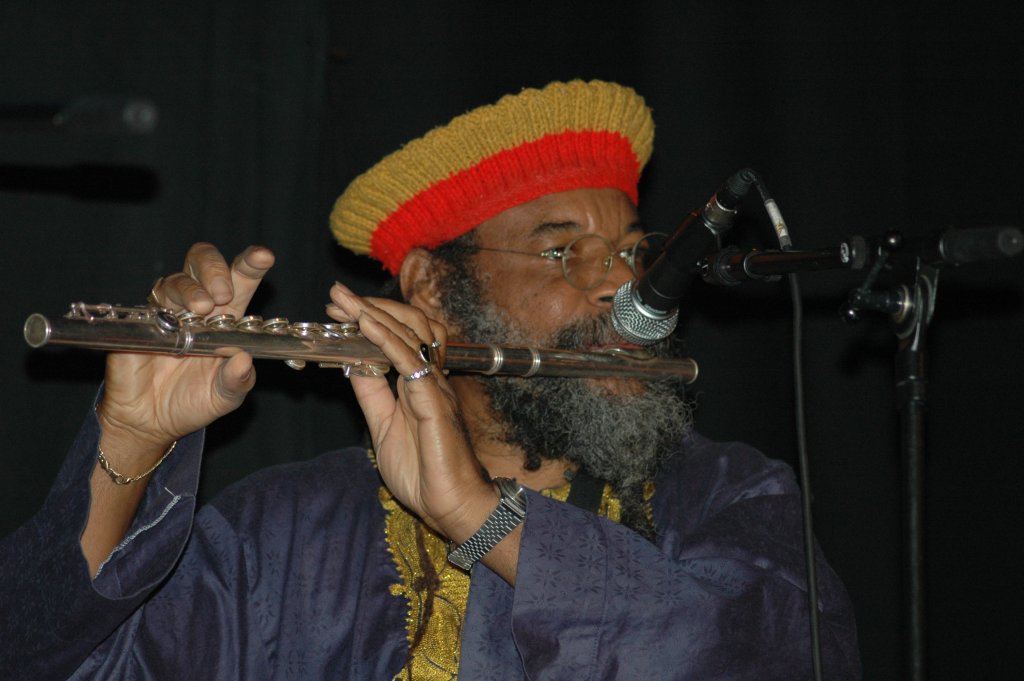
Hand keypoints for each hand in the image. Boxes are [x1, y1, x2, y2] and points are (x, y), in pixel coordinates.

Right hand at [97, 243, 274, 463]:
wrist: (151, 421)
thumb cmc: (192, 402)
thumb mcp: (225, 398)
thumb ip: (238, 381)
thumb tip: (244, 360)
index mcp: (226, 319)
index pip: (241, 281)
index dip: (251, 264)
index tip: (263, 256)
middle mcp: (198, 308)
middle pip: (203, 263)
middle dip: (215, 268)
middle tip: (224, 294)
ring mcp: (168, 312)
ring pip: (177, 279)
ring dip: (192, 289)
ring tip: (202, 308)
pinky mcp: (142, 322)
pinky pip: (151, 303)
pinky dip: (164, 307)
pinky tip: (174, 324)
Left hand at [326, 283, 496, 540]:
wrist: (450, 505)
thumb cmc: (423, 471)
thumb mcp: (382, 425)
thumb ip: (371, 393)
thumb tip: (353, 364)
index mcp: (417, 384)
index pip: (395, 338)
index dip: (369, 319)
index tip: (339, 308)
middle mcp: (429, 378)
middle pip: (406, 327)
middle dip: (370, 307)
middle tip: (337, 296)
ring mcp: (434, 387)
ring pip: (409, 336)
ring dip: (376, 315)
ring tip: (347, 303)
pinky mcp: (434, 402)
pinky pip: (410, 363)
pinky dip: (387, 340)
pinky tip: (366, 325)